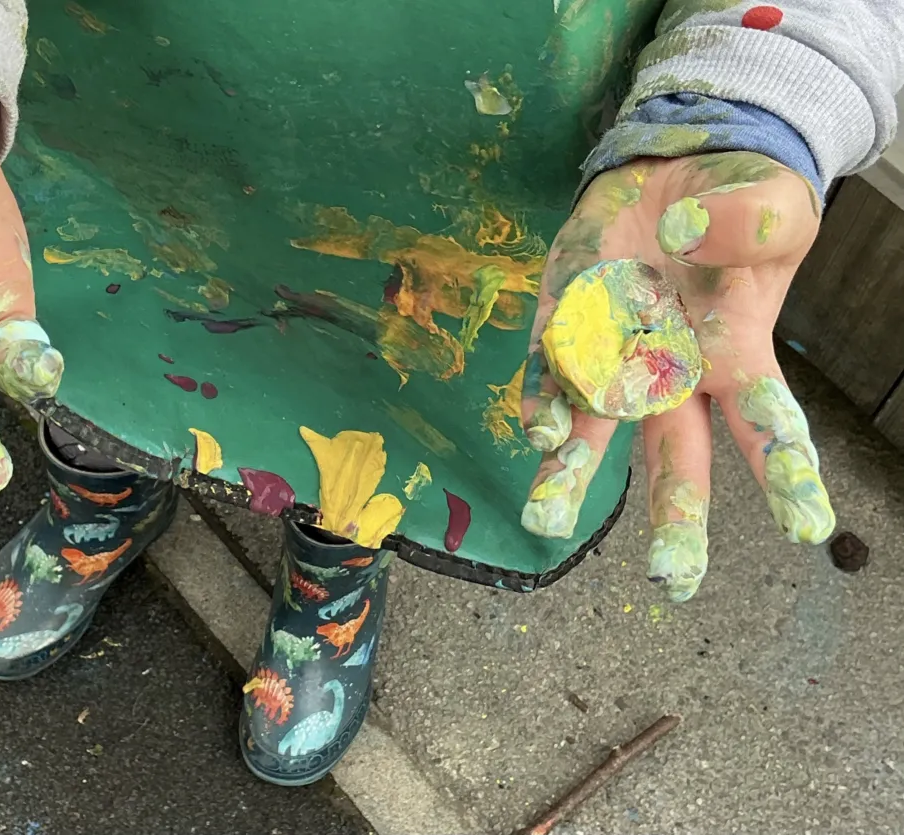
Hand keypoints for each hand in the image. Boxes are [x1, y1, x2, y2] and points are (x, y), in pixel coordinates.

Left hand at [520, 152, 834, 600]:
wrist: (672, 174)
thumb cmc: (737, 201)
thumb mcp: (771, 203)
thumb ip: (751, 221)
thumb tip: (692, 239)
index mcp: (736, 357)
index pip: (766, 424)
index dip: (787, 473)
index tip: (807, 530)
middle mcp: (672, 377)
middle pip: (675, 456)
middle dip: (674, 516)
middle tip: (670, 580)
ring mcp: (613, 358)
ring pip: (593, 429)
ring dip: (571, 473)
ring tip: (548, 521)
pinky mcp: (562, 325)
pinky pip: (547, 372)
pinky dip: (541, 400)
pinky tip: (536, 430)